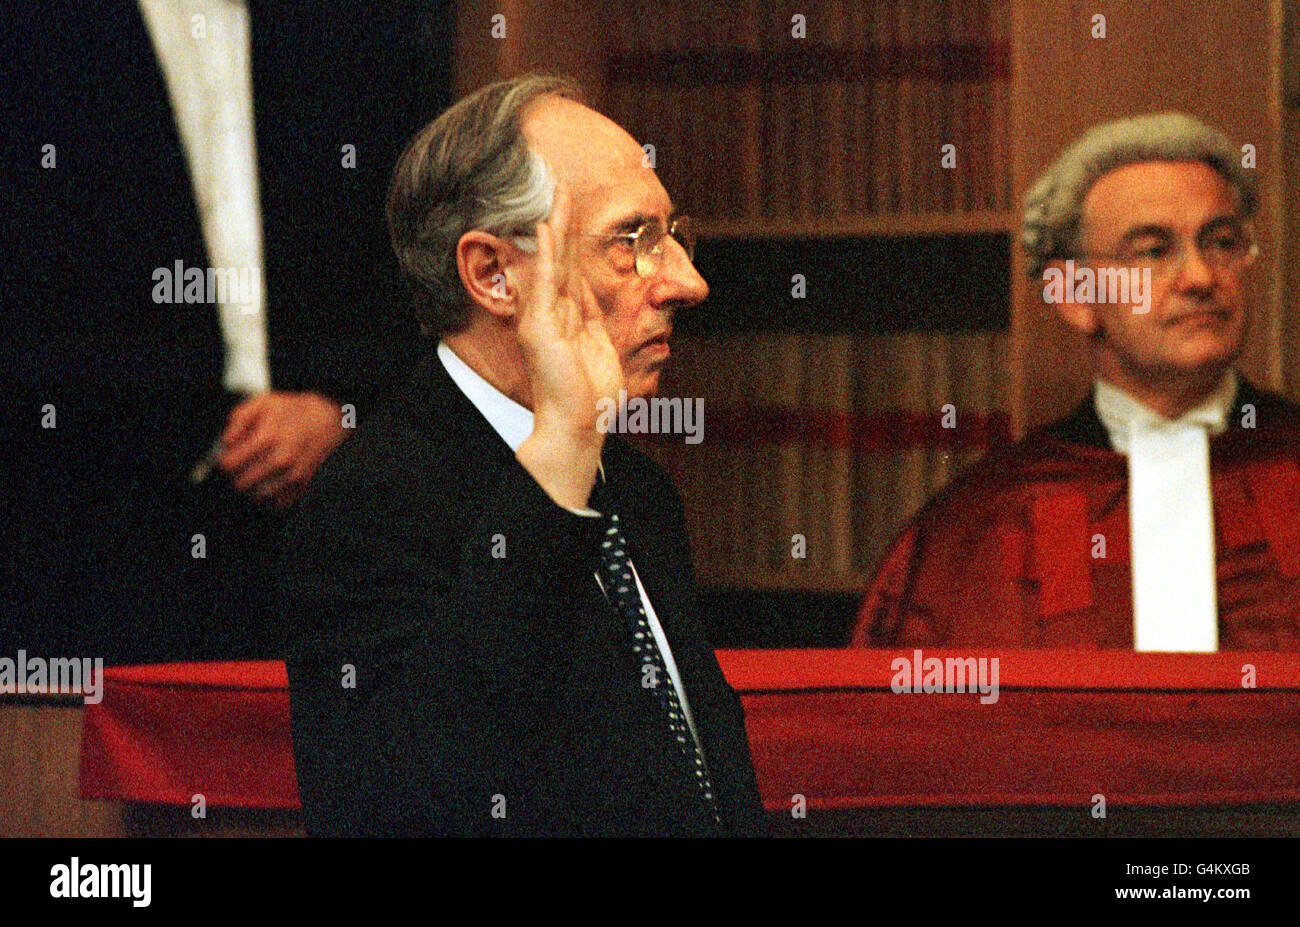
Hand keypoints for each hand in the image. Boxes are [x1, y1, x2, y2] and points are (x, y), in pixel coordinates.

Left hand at [218, 391, 347, 507]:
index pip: (229, 465)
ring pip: (257, 496)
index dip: (225, 459)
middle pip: (241, 484)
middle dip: (237, 474)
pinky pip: (277, 504)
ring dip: (253, 487)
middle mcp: (281, 460)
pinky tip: (271, 481)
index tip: (230, 454)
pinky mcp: (303, 486)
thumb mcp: (262, 403)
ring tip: (258, 472)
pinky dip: (270, 497)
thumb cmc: (293, 410)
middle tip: (244, 463)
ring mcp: (294, 475)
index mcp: (267, 438)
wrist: (329, 418)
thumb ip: (238, 420)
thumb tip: (226, 443)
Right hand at [515, 185, 623, 509]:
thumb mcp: (598, 344)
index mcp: (564, 318)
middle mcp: (548, 314)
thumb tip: (588, 285)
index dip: (569, 237)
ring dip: (553, 227)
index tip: (570, 207)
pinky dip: (543, 255)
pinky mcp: (539, 328)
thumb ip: (590, 313)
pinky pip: (543, 284)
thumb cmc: (590, 394)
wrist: (578, 424)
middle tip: (559, 186)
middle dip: (560, 221)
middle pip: (556, 258)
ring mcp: (541, 319)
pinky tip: (544, 229)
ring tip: (555, 194)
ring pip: (550, 263)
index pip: (567, 268)